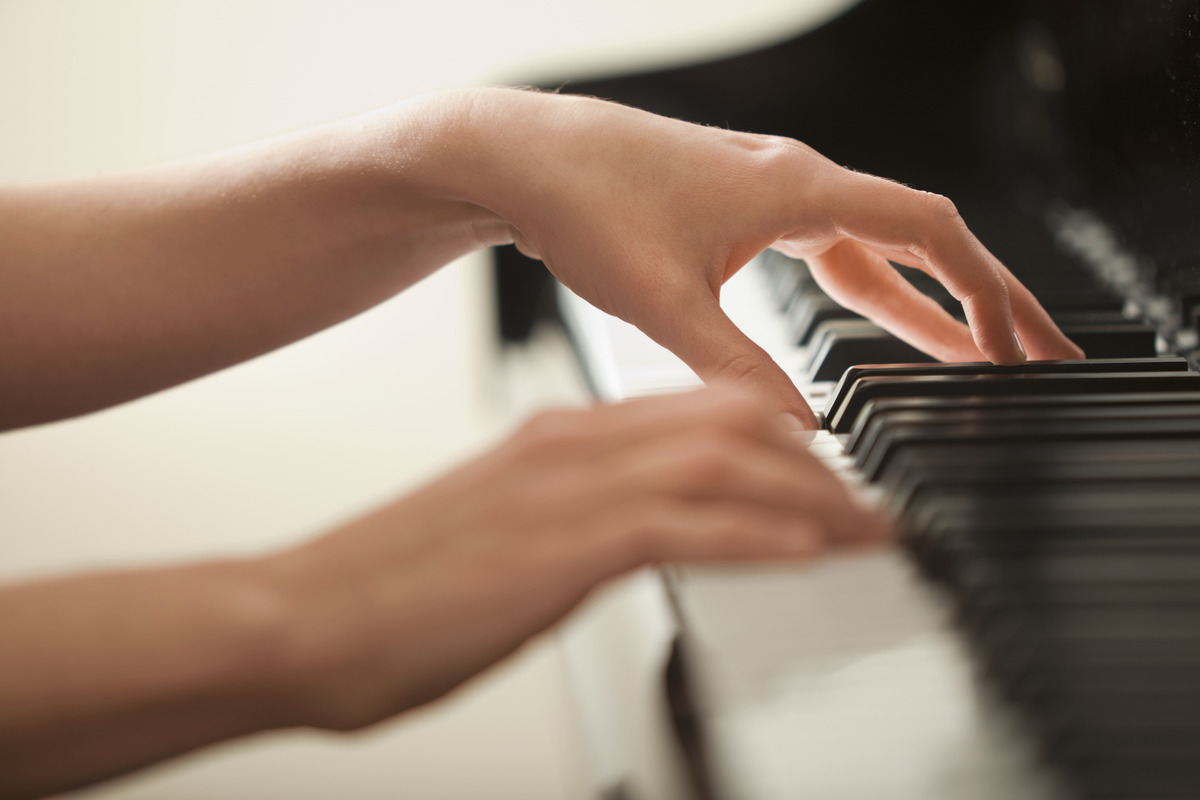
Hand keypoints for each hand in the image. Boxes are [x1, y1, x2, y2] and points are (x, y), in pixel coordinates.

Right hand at [266, 386, 888, 728]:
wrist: (298, 618)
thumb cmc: (390, 588)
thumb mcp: (498, 531)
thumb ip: (568, 516)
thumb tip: (631, 532)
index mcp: (556, 438)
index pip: (695, 413)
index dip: (778, 440)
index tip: (825, 475)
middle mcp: (568, 446)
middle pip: (728, 425)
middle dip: (815, 465)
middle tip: (867, 506)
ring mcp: (564, 492)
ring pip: (723, 467)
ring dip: (809, 499)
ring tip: (866, 532)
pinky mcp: (557, 550)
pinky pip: (684, 528)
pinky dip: (758, 537)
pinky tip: (809, 554)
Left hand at [444, 89, 1082, 426]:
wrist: (521, 156)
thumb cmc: (582, 201)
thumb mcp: (661, 298)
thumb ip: (734, 369)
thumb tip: (801, 430)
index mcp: (795, 189)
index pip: (928, 233)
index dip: (985, 293)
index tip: (1022, 347)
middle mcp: (793, 182)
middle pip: (920, 238)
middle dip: (983, 298)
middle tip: (1037, 351)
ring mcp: (767, 194)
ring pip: (874, 248)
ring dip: (926, 301)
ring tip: (973, 353)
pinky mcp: (738, 211)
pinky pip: (829, 251)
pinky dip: (868, 291)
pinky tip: (878, 324)